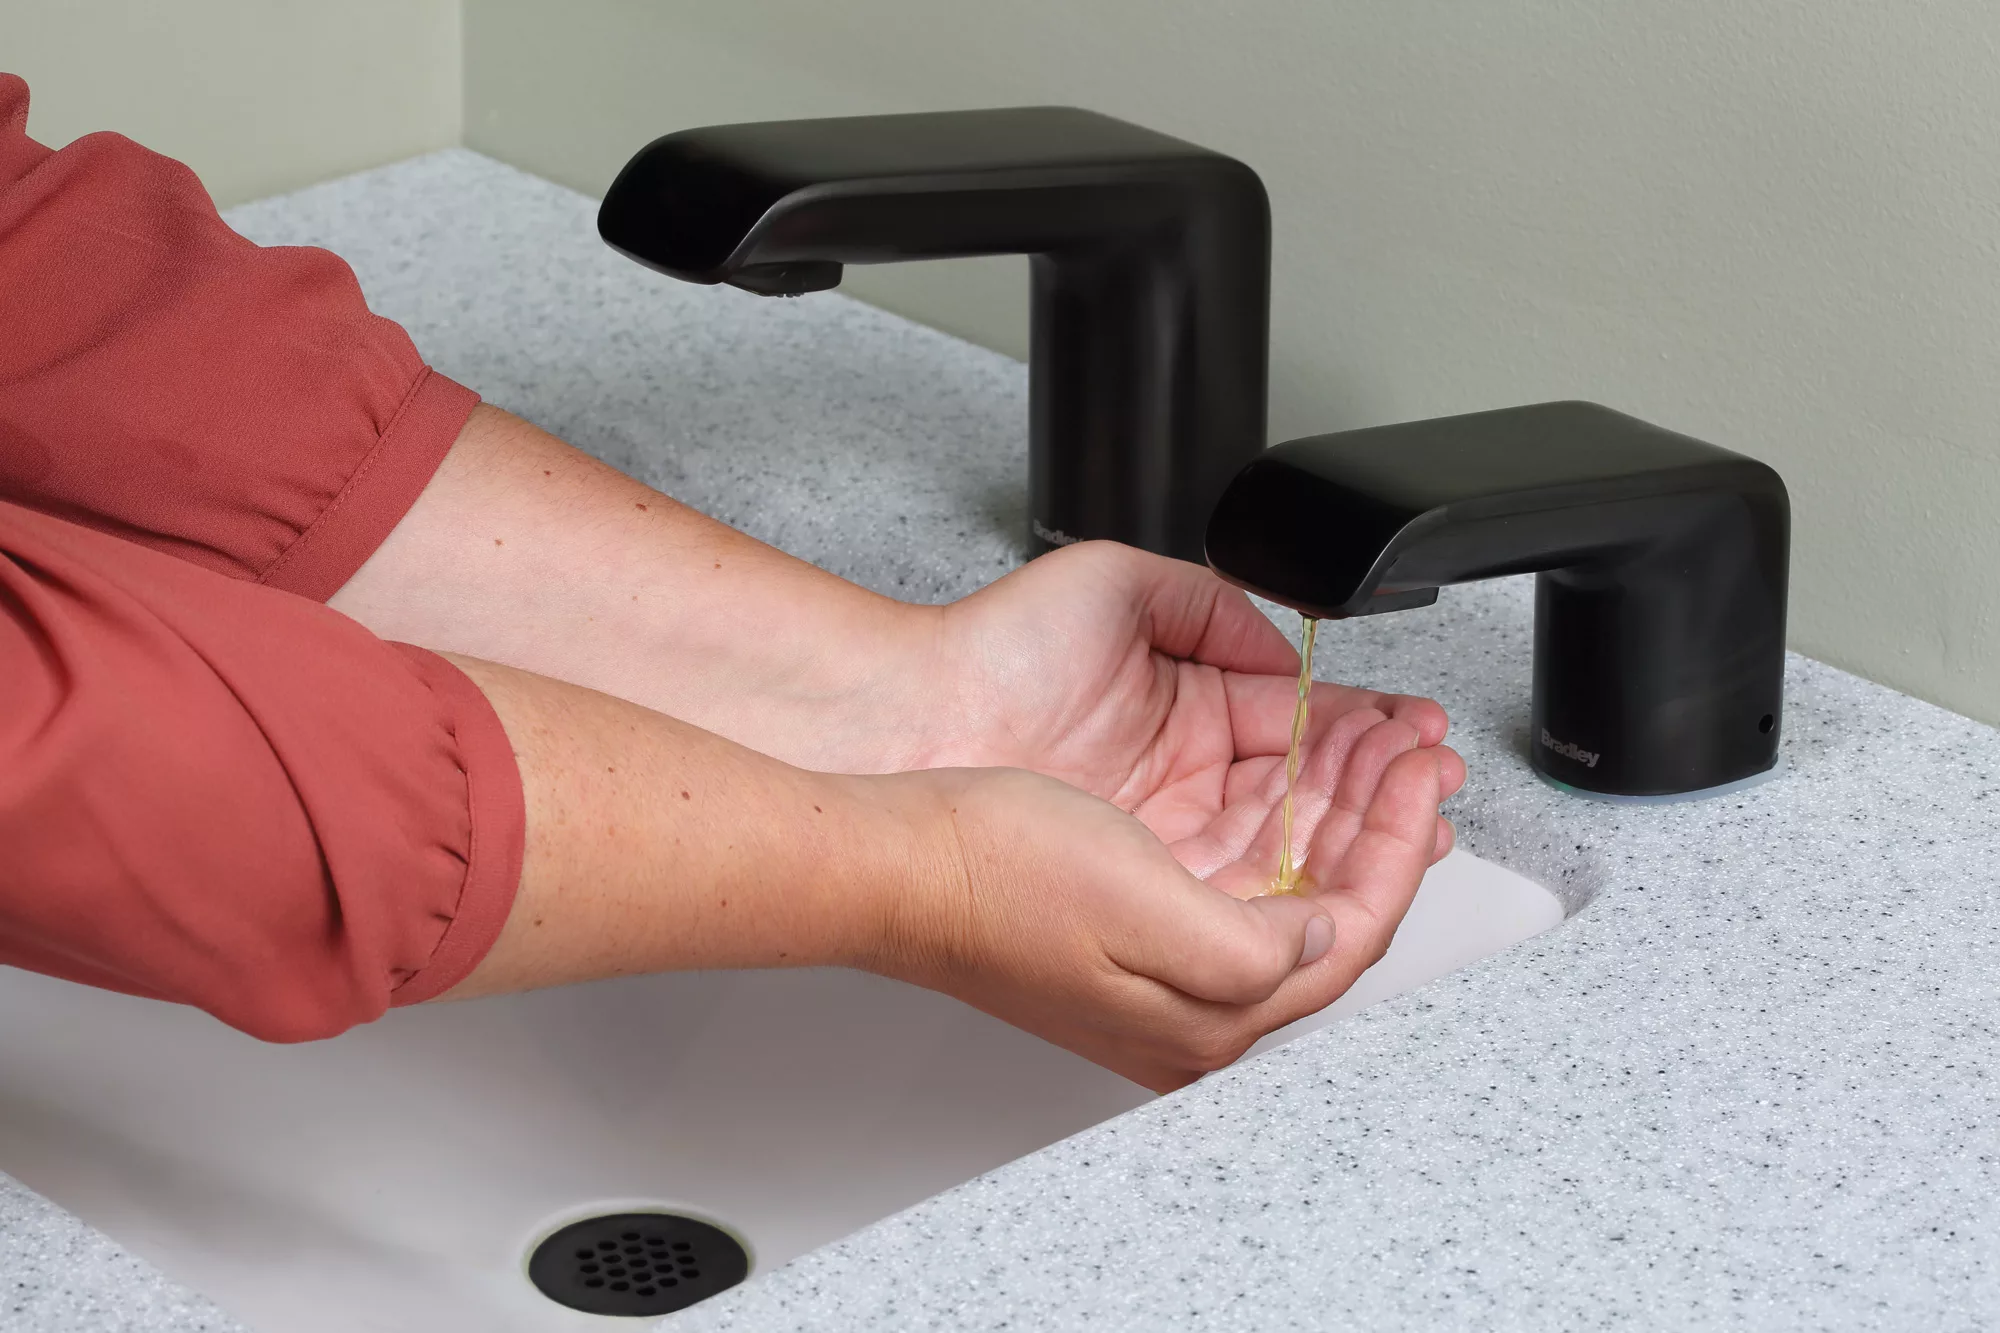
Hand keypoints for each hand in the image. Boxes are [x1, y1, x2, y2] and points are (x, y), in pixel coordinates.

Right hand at [877, 718, 1452, 1091]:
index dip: (1398, 843)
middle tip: (1415, 751)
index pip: (1348, 932)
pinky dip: (1282, 818)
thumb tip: (1321, 936)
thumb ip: (1254, 943)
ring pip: (1289, 887)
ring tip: (1371, 745)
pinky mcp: (1135, 929)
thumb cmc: (996, 879)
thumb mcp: (1142, 905)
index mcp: (1206, 1013)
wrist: (900, 863)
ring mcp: (1161, 969)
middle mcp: (1191, 1005)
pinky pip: (1243, 875)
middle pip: (1328, 913)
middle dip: (1382, 821)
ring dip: (1336, 810)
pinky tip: (1291, 777)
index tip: (1422, 772)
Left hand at [919, 540, 1459, 862]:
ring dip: (1365, 830)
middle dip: (1384, 785)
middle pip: (1310, 799)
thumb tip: (1289, 655)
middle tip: (1434, 773)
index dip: (1365, 733)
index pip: (1298, 735)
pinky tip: (1359, 852)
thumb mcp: (1119, 591)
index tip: (1415, 731)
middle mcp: (1182, 788)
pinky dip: (1312, 876)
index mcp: (1184, 718)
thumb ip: (1216, 608)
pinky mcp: (1145, 891)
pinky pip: (1247, 896)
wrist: (909, 723)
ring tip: (1420, 804)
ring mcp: (1164, 844)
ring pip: (1291, 851)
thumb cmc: (988, 654)